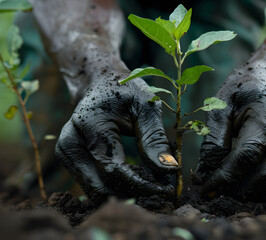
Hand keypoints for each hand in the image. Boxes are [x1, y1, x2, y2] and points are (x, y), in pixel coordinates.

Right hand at [55, 66, 177, 203]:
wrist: (100, 82)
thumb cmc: (126, 91)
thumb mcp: (146, 107)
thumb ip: (155, 139)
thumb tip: (169, 171)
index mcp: (90, 124)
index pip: (114, 169)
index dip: (141, 185)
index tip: (165, 190)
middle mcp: (70, 141)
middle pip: (101, 185)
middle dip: (133, 193)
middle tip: (160, 190)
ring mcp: (65, 152)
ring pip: (95, 189)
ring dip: (124, 192)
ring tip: (149, 182)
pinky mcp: (69, 158)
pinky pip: (92, 182)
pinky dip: (114, 186)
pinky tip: (134, 178)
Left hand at [193, 0, 265, 200]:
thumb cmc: (244, 90)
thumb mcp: (221, 104)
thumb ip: (213, 138)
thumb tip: (206, 173)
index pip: (248, 154)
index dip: (226, 176)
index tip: (206, 189)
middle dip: (240, 189)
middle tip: (220, 190)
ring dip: (259, 194)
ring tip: (238, 188)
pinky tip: (259, 185)